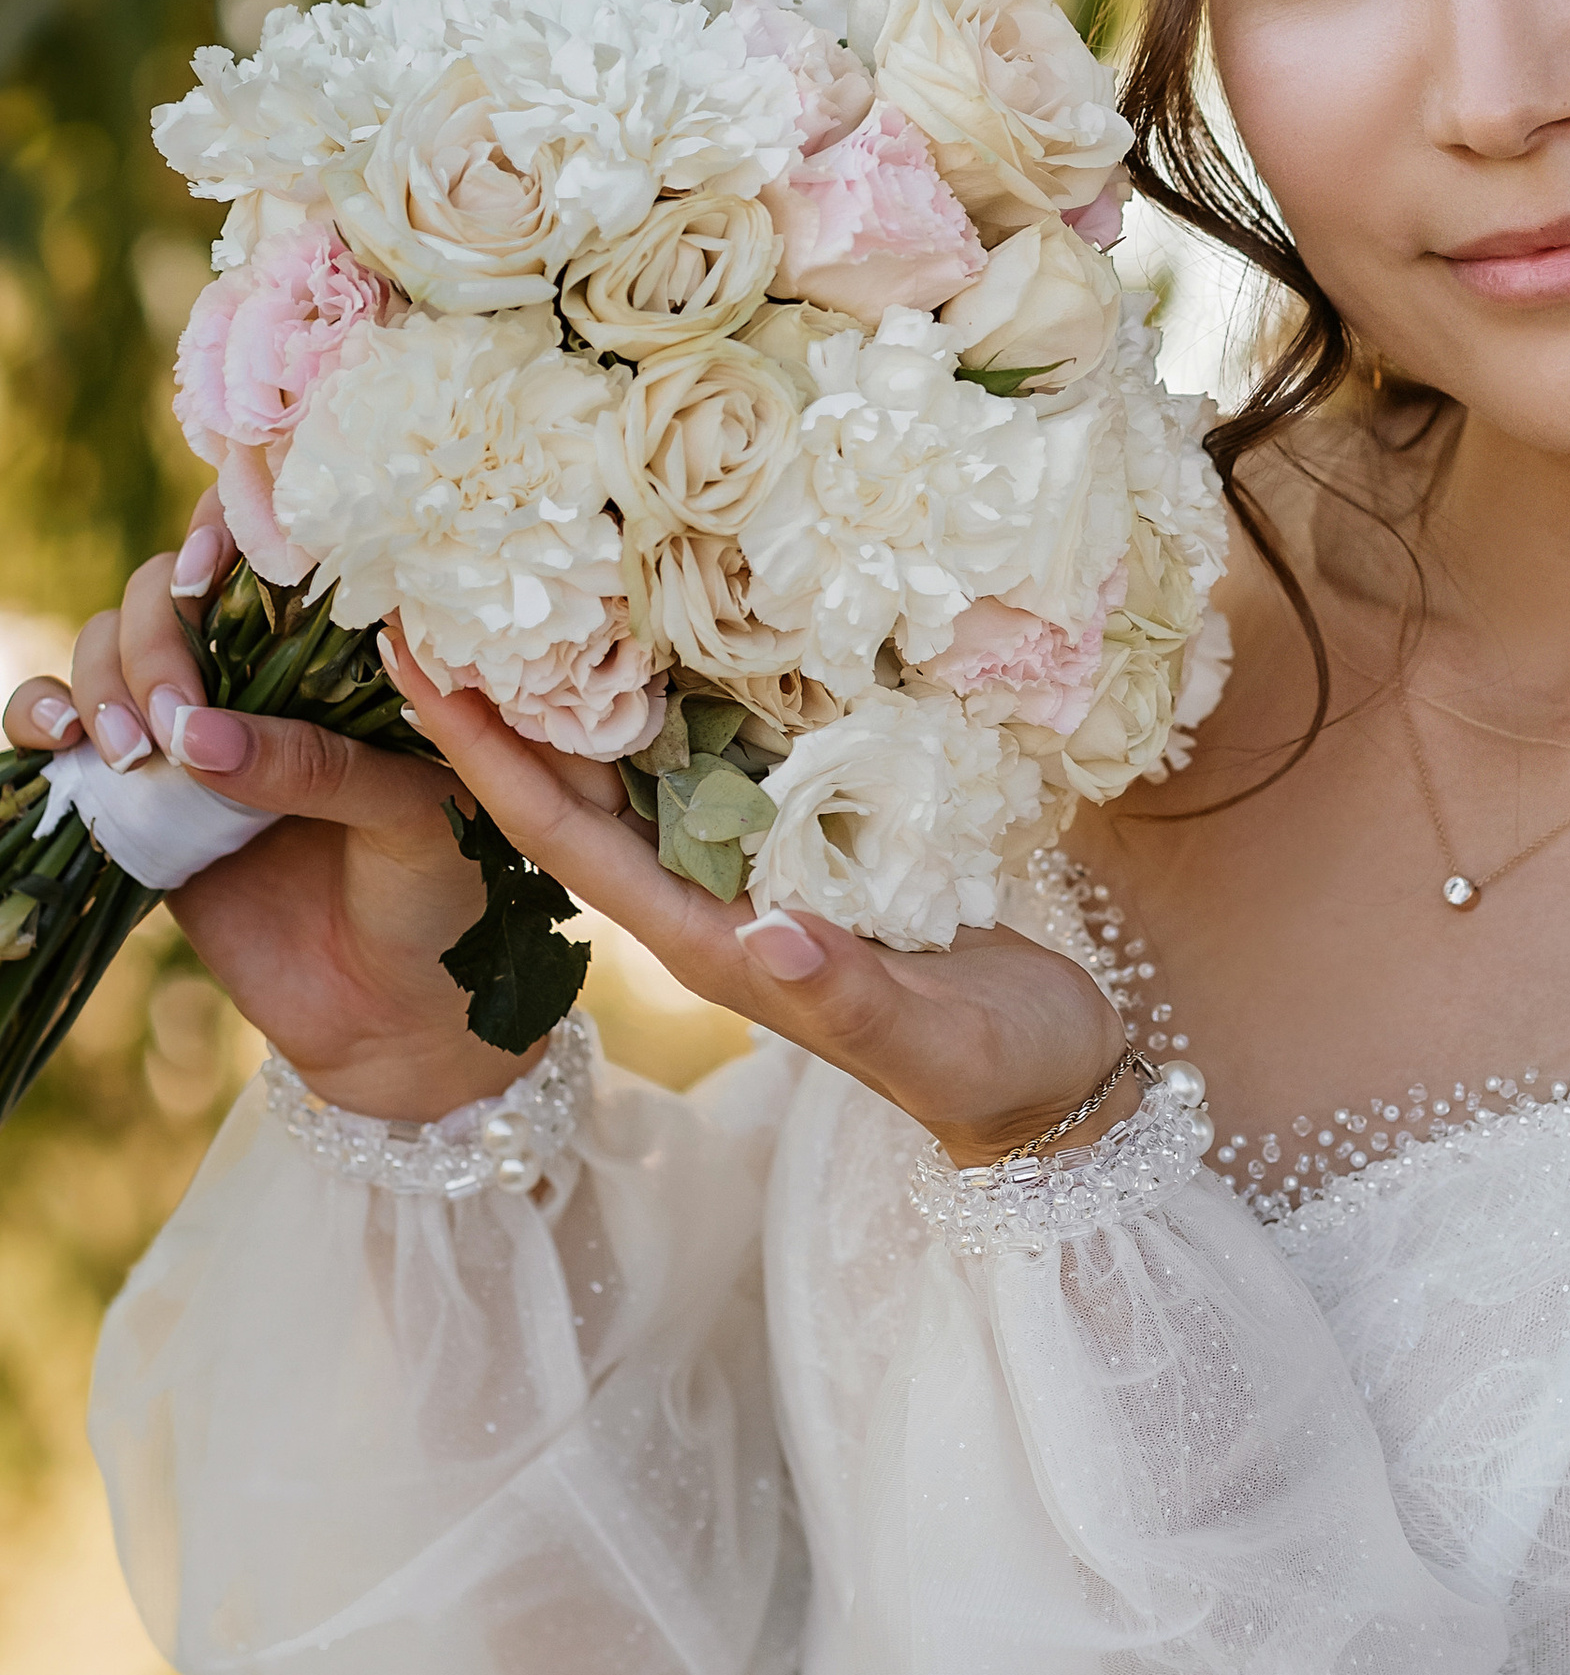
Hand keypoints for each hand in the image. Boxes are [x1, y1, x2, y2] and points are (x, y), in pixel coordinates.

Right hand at [3, 505, 531, 1120]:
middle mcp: (266, 673)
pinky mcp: (142, 796)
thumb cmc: (446, 897)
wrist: (403, 1019)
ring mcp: (196, 730)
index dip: (230, 529)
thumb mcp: (416, 815)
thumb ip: (318, 766)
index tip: (211, 568)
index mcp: (350, 651)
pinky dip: (41, 713)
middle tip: (182, 717)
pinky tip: (63, 741)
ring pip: (109, 643)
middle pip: (170, 587)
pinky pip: (65, 728)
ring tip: (140, 749)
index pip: (275, 545)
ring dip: (105, 676)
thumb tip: (193, 736)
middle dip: (159, 633)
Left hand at [381, 642, 1130, 1165]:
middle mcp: (713, 901)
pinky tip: (665, 632)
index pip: (565, 838)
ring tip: (520, 590)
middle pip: (575, 793)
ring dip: (574, 691)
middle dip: (498, 705)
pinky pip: (718, 760)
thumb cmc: (991, 1068)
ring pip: (638, 771)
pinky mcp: (812, 847)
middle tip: (431, 592)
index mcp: (712, 943)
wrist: (1049, 1083)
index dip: (486, 758)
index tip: (415, 667)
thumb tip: (766, 929)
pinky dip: (677, 695)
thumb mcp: (928, 1042)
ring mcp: (758, 874)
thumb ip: (845, 994)